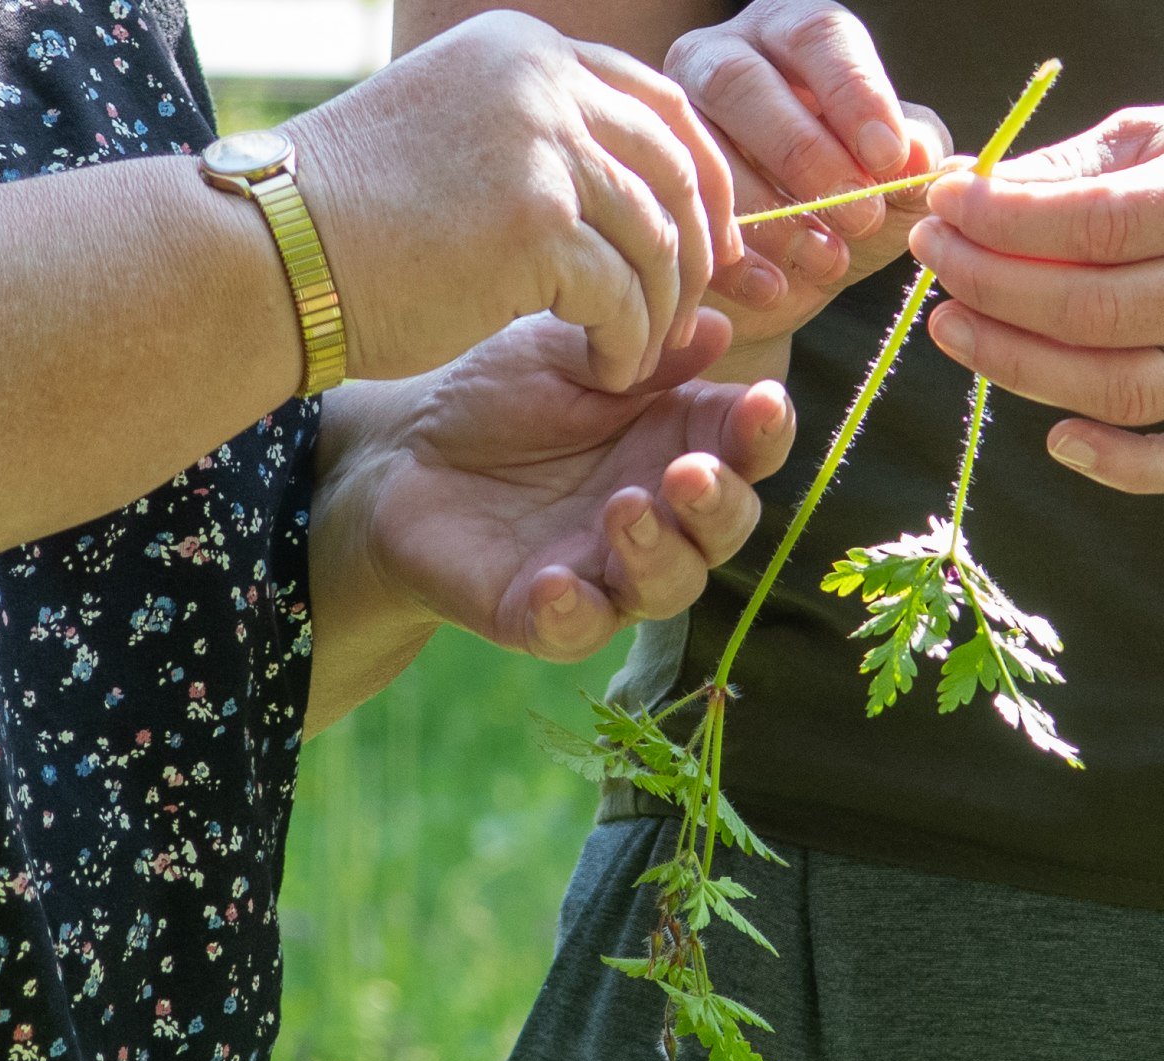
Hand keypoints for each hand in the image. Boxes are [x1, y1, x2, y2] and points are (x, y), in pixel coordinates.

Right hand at [286, 11, 738, 390]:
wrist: (266, 251)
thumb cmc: (350, 214)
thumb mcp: (455, 137)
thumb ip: (537, 139)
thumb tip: (636, 193)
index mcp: (524, 50)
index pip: (658, 104)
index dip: (700, 177)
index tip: (709, 240)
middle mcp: (541, 81)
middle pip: (674, 168)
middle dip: (699, 248)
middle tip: (693, 309)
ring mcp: (542, 147)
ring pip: (659, 240)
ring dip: (660, 310)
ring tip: (634, 352)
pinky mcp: (537, 224)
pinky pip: (625, 298)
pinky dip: (628, 345)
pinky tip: (605, 370)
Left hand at [340, 312, 794, 660]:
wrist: (397, 454)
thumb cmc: (497, 397)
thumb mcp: (562, 355)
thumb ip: (637, 353)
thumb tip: (715, 325)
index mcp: (679, 442)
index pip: (748, 446)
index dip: (766, 430)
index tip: (763, 403)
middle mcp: (661, 515)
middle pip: (727, 527)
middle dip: (719, 503)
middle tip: (688, 473)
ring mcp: (608, 570)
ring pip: (669, 585)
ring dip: (658, 554)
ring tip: (622, 508)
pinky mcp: (546, 615)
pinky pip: (578, 631)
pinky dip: (574, 613)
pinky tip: (556, 583)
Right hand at [665, 1, 949, 362]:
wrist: (785, 280)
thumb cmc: (847, 207)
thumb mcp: (892, 179)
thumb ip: (915, 158)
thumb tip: (921, 155)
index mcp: (792, 35)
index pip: (819, 35)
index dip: (855, 92)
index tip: (889, 159)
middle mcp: (721, 58)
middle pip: (743, 82)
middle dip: (805, 152)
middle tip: (859, 212)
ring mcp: (672, 121)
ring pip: (703, 148)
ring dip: (772, 212)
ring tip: (828, 260)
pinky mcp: (645, 187)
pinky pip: (676, 214)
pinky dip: (732, 259)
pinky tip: (774, 288)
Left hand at [911, 100, 1163, 493]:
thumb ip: (1072, 166)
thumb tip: (964, 190)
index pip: (1102, 222)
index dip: (1007, 221)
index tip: (945, 204)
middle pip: (1097, 311)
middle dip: (993, 286)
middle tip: (933, 259)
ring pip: (1121, 388)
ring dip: (1019, 366)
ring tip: (951, 326)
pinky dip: (1122, 467)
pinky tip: (1057, 442)